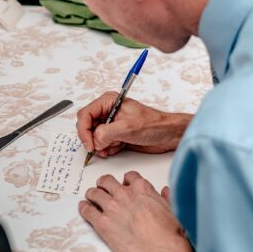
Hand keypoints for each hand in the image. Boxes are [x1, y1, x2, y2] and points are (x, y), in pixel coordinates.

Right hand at [77, 94, 191, 155]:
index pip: (85, 115)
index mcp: (109, 102)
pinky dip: (108, 149)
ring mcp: (111, 124)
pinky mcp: (116, 135)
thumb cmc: (154, 125)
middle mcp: (108, 111)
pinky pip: (103, 144)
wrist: (168, 135)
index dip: (84, 131)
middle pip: (87, 126)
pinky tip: (119, 147)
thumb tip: (95, 141)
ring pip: (94, 137)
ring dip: (101, 146)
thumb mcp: (128, 127)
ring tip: (114, 146)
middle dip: (93, 139)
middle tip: (100, 148)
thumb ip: (106, 133)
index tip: (90, 144)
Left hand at [79, 171, 191, 251]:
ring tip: (91, 198)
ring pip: (94, 193)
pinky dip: (84, 208)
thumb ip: (166, 197)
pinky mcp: (102, 224)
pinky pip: (87, 210)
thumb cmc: (169, 234)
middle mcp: (124, 194)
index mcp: (142, 189)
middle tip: (103, 189)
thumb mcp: (172, 209)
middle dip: (104, 184)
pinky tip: (84, 208)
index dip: (125, 181)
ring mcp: (111, 208)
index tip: (124, 185)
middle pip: (107, 181)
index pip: (129, 176)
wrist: (161, 251)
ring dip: (92, 194)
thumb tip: (165, 191)